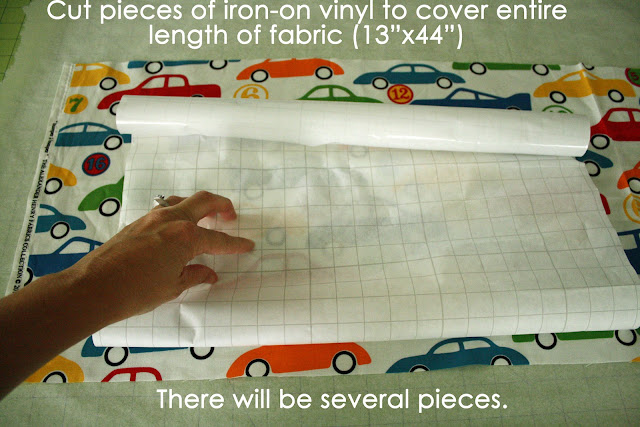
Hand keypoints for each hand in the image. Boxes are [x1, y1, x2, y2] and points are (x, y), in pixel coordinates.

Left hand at [65, 191, 254, 323]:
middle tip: (230, 215)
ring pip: (181, 201)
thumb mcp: (172, 287)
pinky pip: (164, 211)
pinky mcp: (136, 223)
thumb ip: (194, 275)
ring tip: (203, 219)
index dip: (235, 244)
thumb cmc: (136, 291)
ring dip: (197, 206)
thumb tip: (208, 273)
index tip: (247, 245)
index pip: (218, 239)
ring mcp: (151, 218)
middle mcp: (171, 220)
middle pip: (203, 201)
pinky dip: (177, 214)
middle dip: (221, 205)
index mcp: (186, 236)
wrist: (93, 288)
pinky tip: (176, 231)